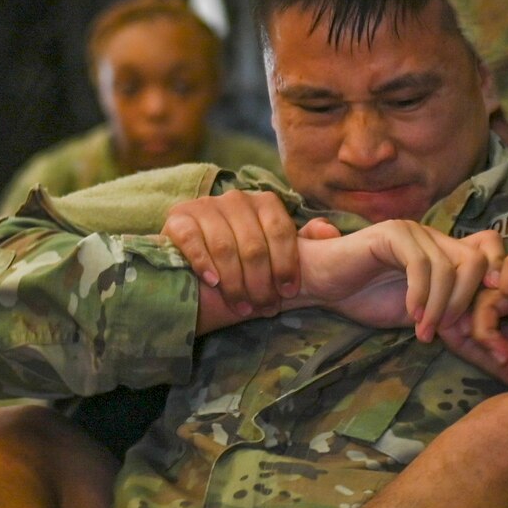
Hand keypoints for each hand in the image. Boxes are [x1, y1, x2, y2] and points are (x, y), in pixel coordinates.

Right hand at [163, 190, 302, 320]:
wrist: (193, 258)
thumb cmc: (244, 258)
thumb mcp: (278, 250)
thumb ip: (305, 242)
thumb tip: (329, 233)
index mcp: (264, 202)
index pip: (280, 230)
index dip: (286, 264)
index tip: (288, 293)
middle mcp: (235, 199)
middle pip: (253, 244)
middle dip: (261, 282)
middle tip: (264, 309)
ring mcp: (205, 206)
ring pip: (225, 246)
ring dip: (235, 282)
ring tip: (242, 308)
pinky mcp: (178, 218)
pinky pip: (193, 241)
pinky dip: (204, 263)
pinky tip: (213, 283)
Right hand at [299, 219, 504, 341]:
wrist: (321, 285)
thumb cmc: (364, 297)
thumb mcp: (415, 310)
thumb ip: (444, 312)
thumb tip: (476, 326)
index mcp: (441, 248)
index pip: (487, 250)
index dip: (494, 278)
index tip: (484, 316)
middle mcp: (431, 235)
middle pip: (474, 261)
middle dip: (465, 302)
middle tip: (447, 332)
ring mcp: (412, 231)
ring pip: (448, 267)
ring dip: (440, 306)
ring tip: (424, 331)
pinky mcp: (392, 234)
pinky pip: (421, 265)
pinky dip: (421, 294)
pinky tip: (411, 315)